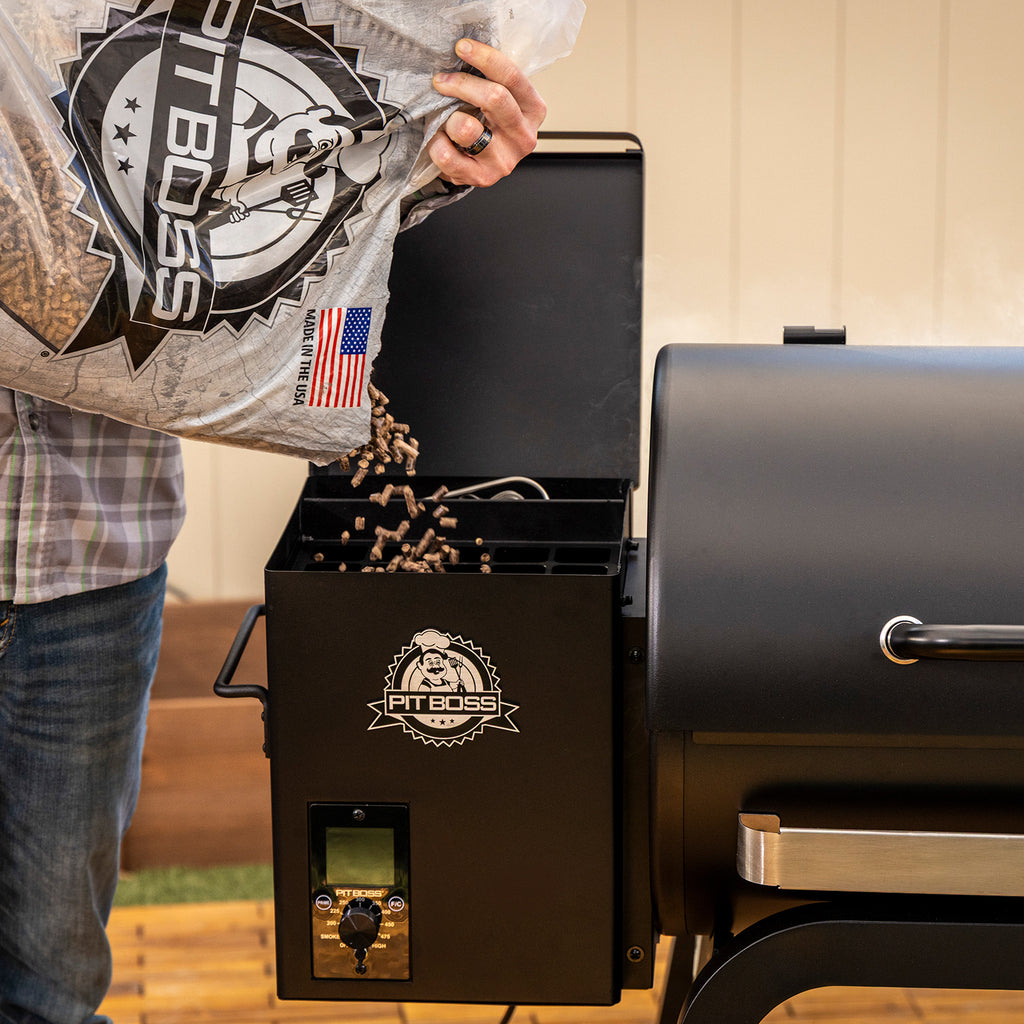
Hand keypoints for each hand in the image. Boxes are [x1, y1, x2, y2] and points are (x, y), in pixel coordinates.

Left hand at [428, 38, 546, 186]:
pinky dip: (436, 143)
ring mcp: (504, 161)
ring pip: (468, 128)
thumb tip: (465, 50)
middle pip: (494, 98)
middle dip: (461, 84)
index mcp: (533, 110)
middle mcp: (524, 136)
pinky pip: (448, 155)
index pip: (512, 77)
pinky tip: (441, 140)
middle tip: (441, 80)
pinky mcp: (483, 178)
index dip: (484, 58)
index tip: (461, 47)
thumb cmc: (488, 124)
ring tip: (447, 121)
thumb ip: (492, 80)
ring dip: (449, 118)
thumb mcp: (499, 100)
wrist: (481, 164)